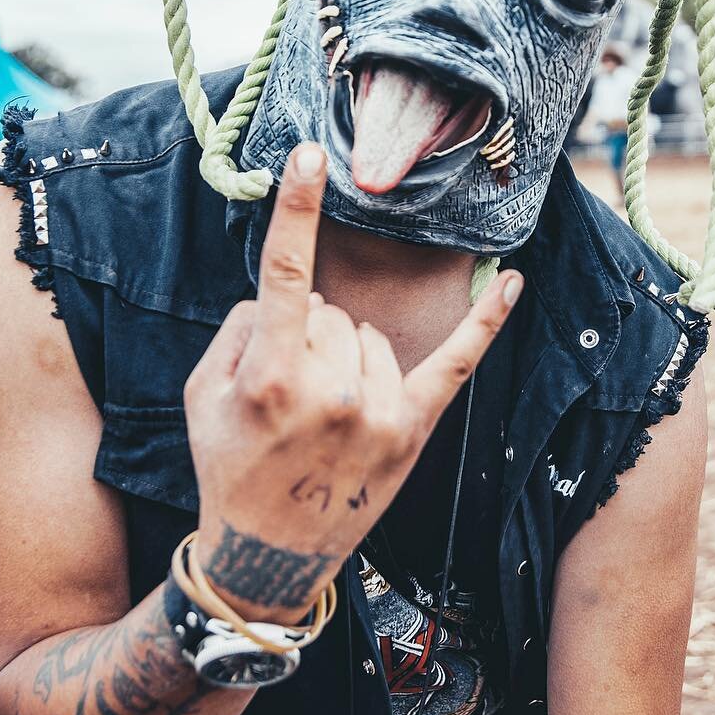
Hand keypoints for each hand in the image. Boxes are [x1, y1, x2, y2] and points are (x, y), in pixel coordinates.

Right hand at [183, 142, 521, 621]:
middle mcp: (331, 391)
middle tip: (289, 393)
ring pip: (371, 334)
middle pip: (331, 311)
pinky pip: (456, 363)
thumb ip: (240, 330)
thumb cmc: (229, 467)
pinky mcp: (413, 431)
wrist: (268, 556)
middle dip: (308, 335)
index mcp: (272, 376)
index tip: (311, 157)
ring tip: (324, 410)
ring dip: (349, 353)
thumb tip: (289, 296)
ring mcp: (379, 413)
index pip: (286, 275)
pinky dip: (485, 322)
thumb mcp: (203, 396)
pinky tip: (511, 283)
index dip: (296, 211)